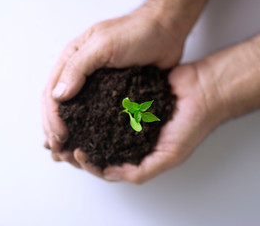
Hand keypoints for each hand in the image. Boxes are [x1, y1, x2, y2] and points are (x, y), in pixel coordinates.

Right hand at [42, 6, 186, 165]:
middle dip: (54, 130)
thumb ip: (77, 68)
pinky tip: (86, 142)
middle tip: (58, 151)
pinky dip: (86, 130)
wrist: (164, 31)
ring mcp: (93, 86)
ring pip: (72, 114)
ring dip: (66, 133)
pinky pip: (93, 115)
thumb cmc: (135, 33)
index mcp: (70, 61)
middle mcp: (77, 75)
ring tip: (65, 154)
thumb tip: (57, 96)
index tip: (60, 137)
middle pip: (56, 107)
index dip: (51, 119)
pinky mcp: (110, 94)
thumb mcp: (102, 45)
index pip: (50, 94)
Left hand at [76, 35, 259, 183]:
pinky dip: (91, 108)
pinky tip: (79, 106)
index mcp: (137, 154)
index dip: (90, 164)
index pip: (107, 165)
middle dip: (78, 148)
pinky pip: (103, 105)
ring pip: (96, 126)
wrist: (202, 90)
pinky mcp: (125, 98)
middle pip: (97, 147)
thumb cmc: (191, 125)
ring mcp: (126, 117)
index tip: (78, 154)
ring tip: (66, 127)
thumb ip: (143, 170)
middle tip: (62, 145)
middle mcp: (129, 137)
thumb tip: (113, 173)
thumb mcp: (169, 155)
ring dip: (80, 129)